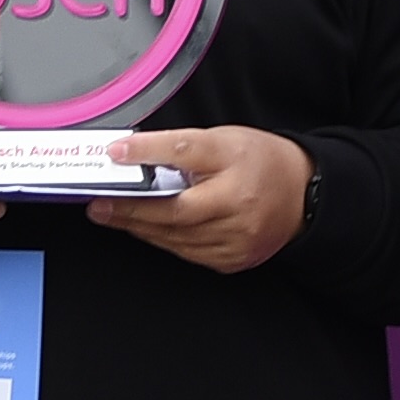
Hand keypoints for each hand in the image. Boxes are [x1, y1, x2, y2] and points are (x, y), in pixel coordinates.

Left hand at [91, 125, 308, 271]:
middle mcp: (238, 207)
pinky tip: (144, 228)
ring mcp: (235, 240)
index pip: (186, 153)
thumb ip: (182, 147)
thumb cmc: (261, 163)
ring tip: (111, 214)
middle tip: (98, 202)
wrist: (302, 195)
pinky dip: (162, 239)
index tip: (116, 152)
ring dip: (139, 226)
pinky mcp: (231, 260)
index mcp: (237, 166)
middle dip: (130, 208)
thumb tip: (134, 154)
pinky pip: (186, 252)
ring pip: (175, 237)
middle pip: (174, 210)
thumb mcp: (224, 140)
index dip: (148, 152)